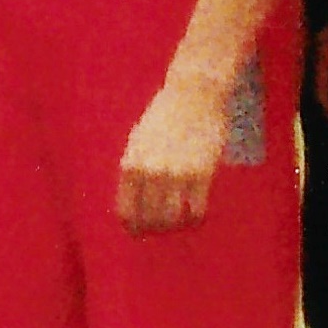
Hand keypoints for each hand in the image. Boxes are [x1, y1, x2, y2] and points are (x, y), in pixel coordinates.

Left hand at [114, 71, 230, 231]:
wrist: (194, 95)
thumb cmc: (164, 116)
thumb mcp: (138, 141)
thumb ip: (135, 170)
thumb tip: (134, 202)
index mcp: (131, 165)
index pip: (126, 212)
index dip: (133, 227)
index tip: (139, 232)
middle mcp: (150, 173)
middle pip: (149, 220)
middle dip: (154, 229)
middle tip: (161, 229)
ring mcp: (176, 174)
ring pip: (172, 219)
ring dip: (174, 227)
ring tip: (178, 223)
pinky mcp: (201, 174)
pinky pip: (196, 211)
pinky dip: (195, 220)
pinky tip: (195, 216)